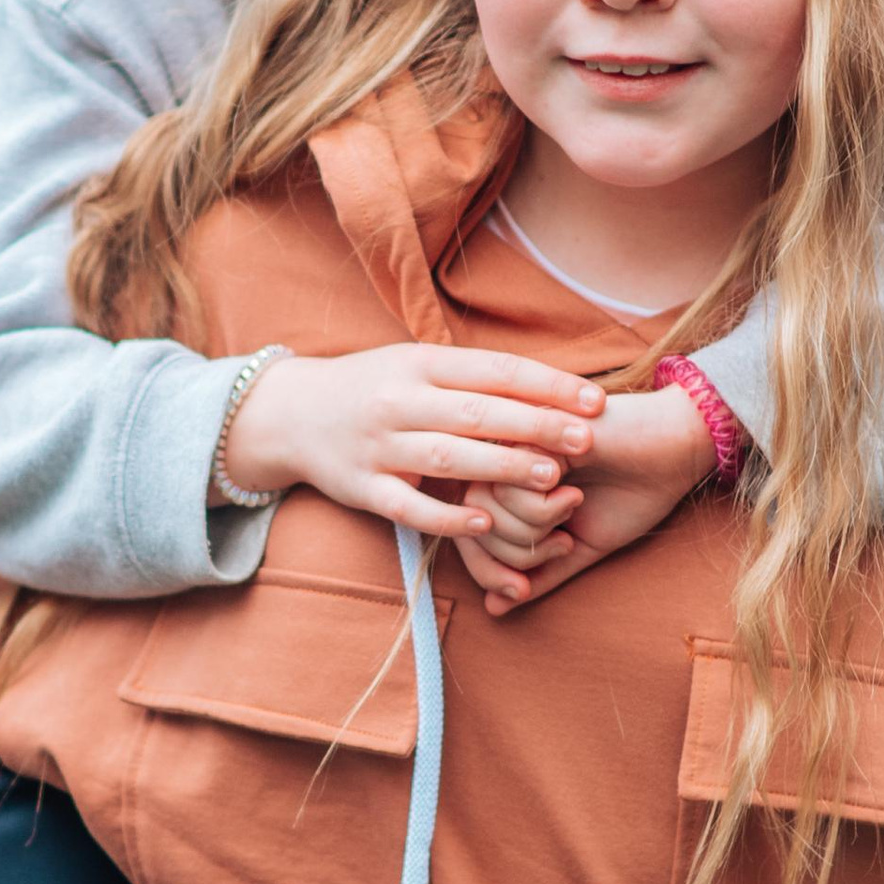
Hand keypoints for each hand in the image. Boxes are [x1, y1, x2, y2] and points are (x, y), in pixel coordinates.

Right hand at [220, 346, 602, 539]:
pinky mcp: (361, 488)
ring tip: (553, 478)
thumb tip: (552, 385)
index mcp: (419, 363)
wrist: (288, 415)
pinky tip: (485, 520)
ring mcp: (378, 446)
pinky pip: (408, 506)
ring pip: (447, 456)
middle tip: (588, 441)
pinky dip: (447, 515)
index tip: (595, 401)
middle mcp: (398, 401)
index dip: (548, 385)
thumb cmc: (372, 389)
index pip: (494, 371)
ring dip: (502, 467)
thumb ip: (473, 378)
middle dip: (537, 426)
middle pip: (477, 412)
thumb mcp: (416, 366)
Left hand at [453, 386, 716, 614]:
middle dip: (516, 554)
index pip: (466, 537)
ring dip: (532, 529)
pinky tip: (573, 492)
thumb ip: (537, 575)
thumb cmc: (632, 494)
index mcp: (511, 488)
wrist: (674, 452)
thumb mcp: (579, 548)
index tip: (519, 589)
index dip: (485, 574)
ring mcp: (513, 443)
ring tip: (570, 509)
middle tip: (562, 541)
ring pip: (484, 509)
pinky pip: (509, 486)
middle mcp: (503, 462)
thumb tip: (492, 609)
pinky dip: (543, 507)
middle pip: (470, 526)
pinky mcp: (528, 429)